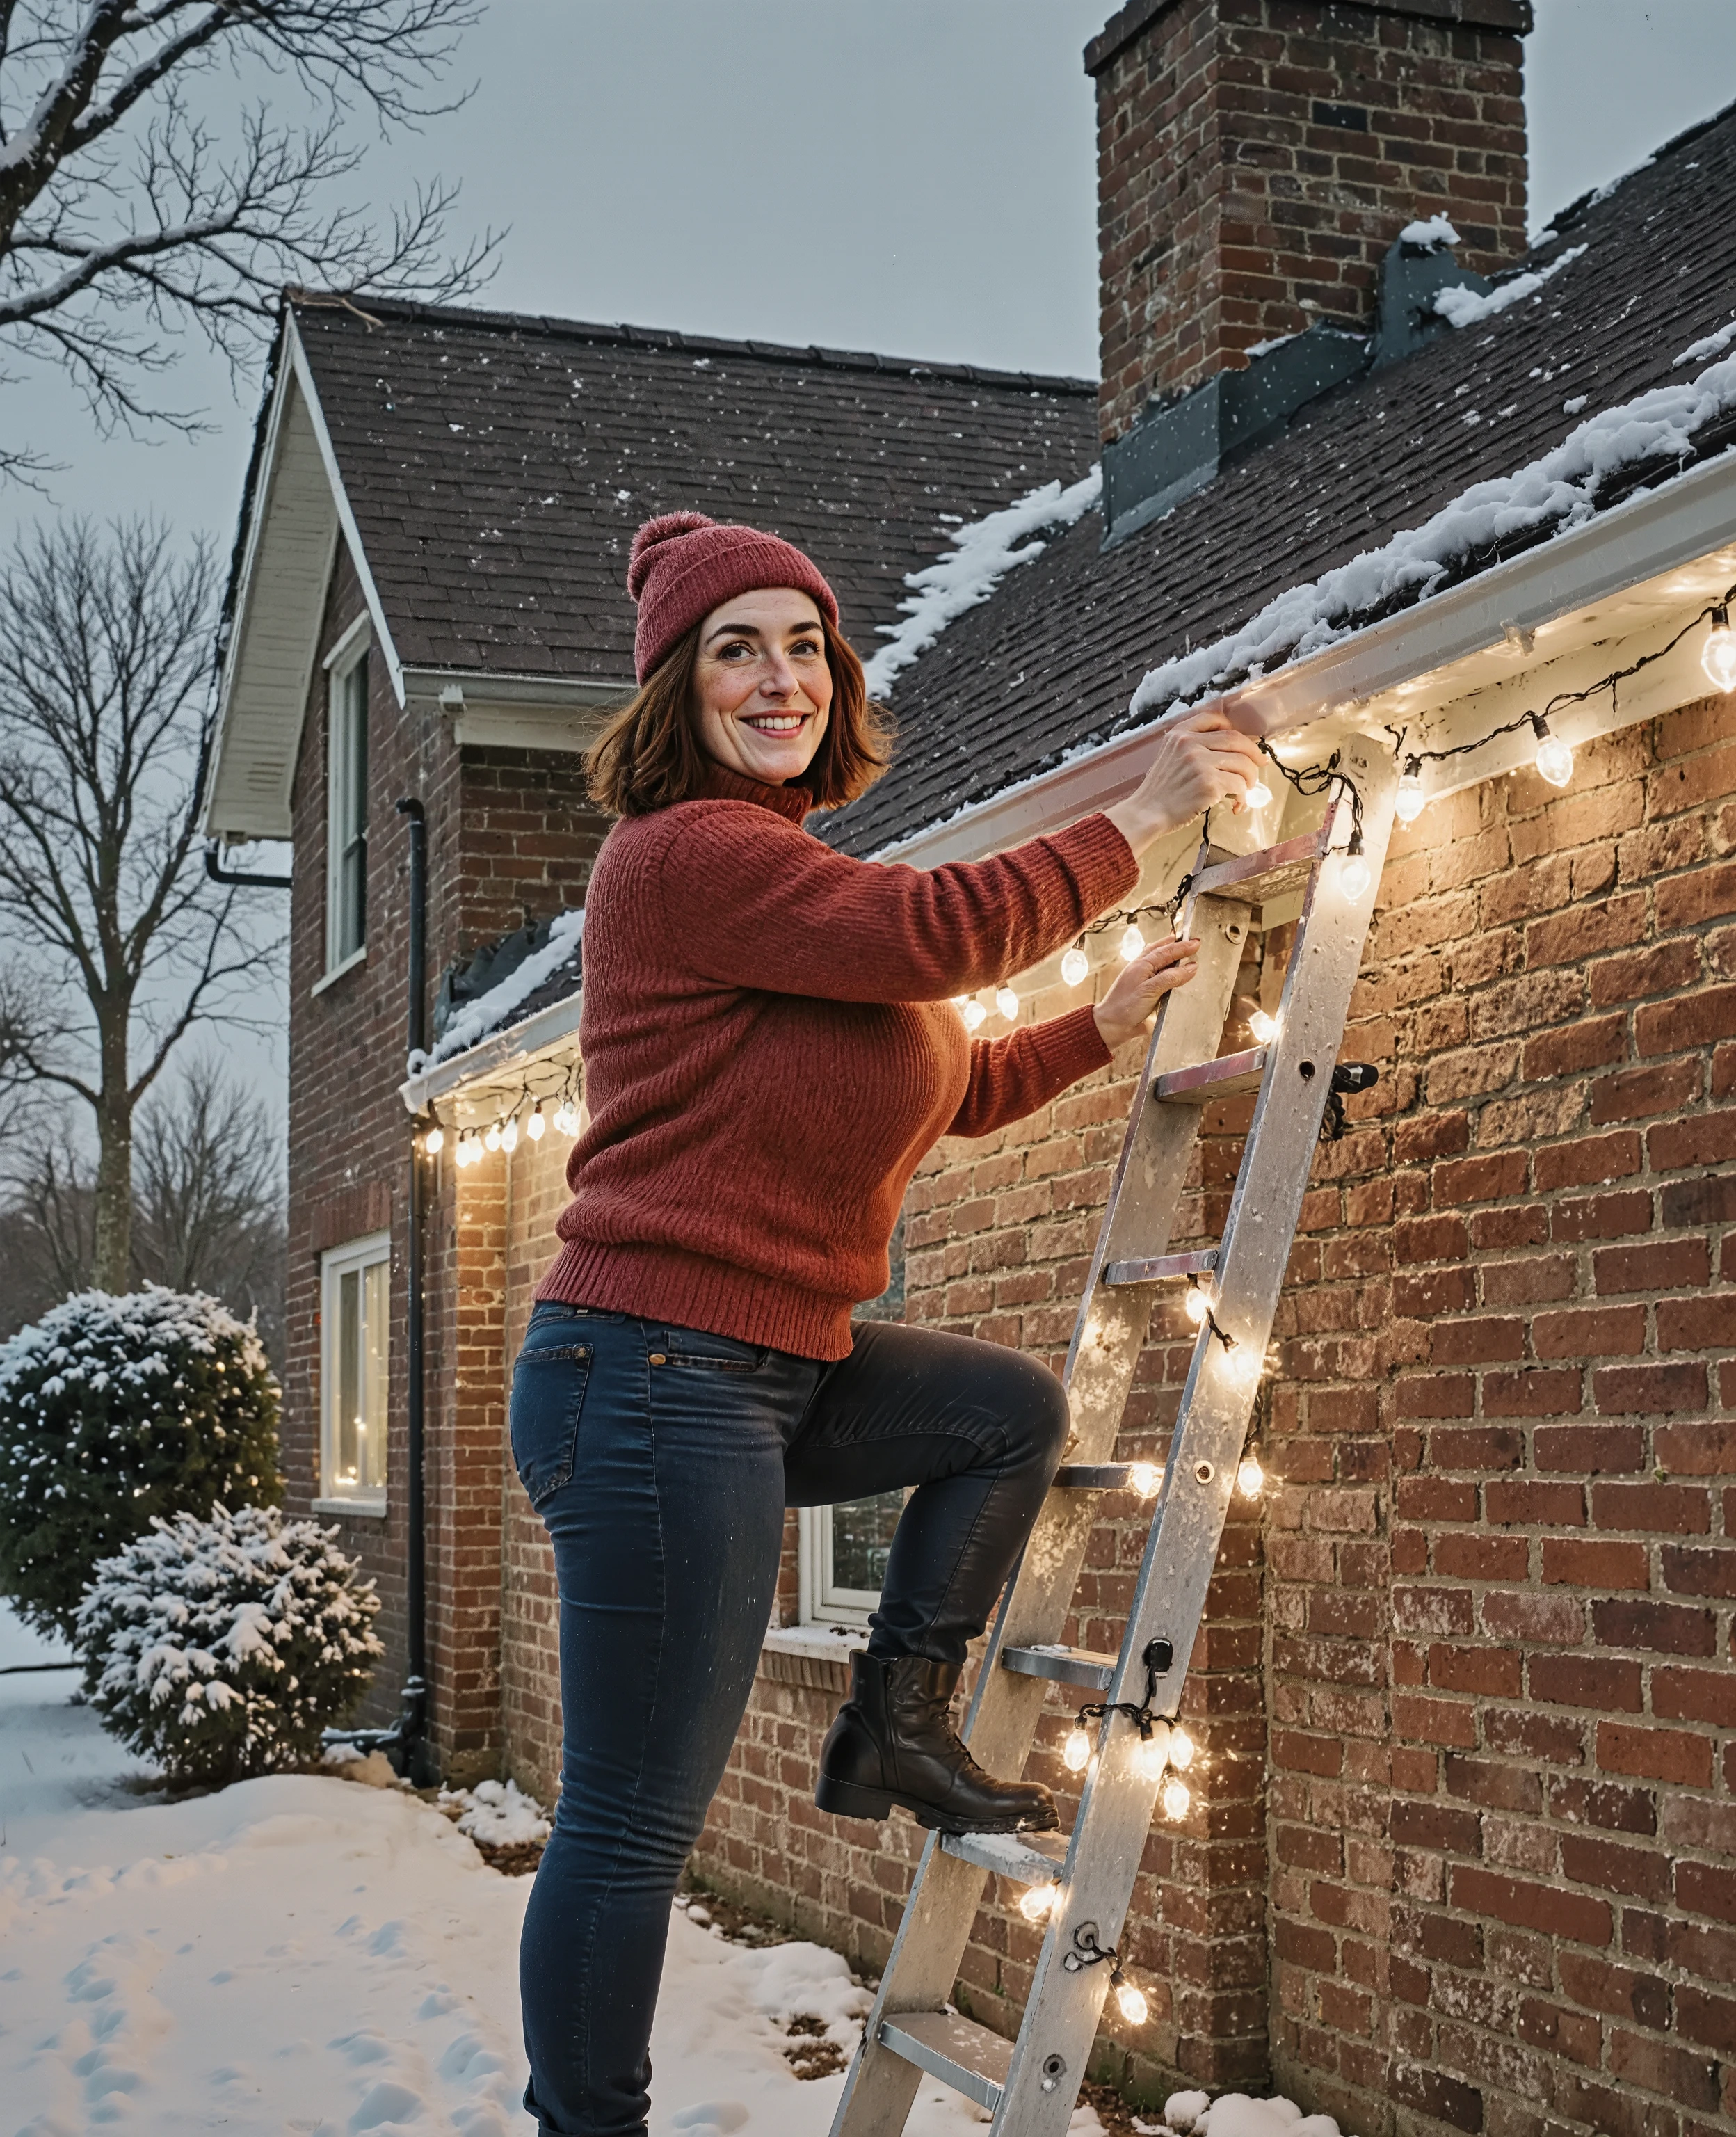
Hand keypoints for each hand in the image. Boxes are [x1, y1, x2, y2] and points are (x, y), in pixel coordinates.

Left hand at [1092, 934, 1199, 1051]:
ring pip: (1158, 960)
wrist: (1111, 1025)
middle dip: (1177, 946)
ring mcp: (1143, 979)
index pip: (1166, 951)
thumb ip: (1171, 977)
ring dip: (1171, 954)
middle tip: (1194, 942)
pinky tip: (1173, 971)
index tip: (1197, 942)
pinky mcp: (1145, 991)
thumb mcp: (1150, 990)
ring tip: (1183, 949)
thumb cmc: (1125, 1006)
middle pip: (1162, 951)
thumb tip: (1191, 967)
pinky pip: (1159, 974)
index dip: (1183, 947)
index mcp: (1142, 964)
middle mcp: (1142, 968)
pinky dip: (1168, 969)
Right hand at [1103, 708, 1266, 857]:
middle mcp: (1190, 744)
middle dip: (1254, 753)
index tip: (1243, 743)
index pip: (1215, 719)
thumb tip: (1231, 752)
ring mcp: (1200, 762)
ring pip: (1243, 763)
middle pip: (1236, 739)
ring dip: (1250, 779)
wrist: (1147, 813)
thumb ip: (1192, 748)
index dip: (1234, 729)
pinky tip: (1236, 804)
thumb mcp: (1169, 757)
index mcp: (1180, 734)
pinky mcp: (1209, 783)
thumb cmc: (1160, 792)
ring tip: (1245, 791)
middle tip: (1260, 764)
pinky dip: (1243, 796)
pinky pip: (1239, 785)